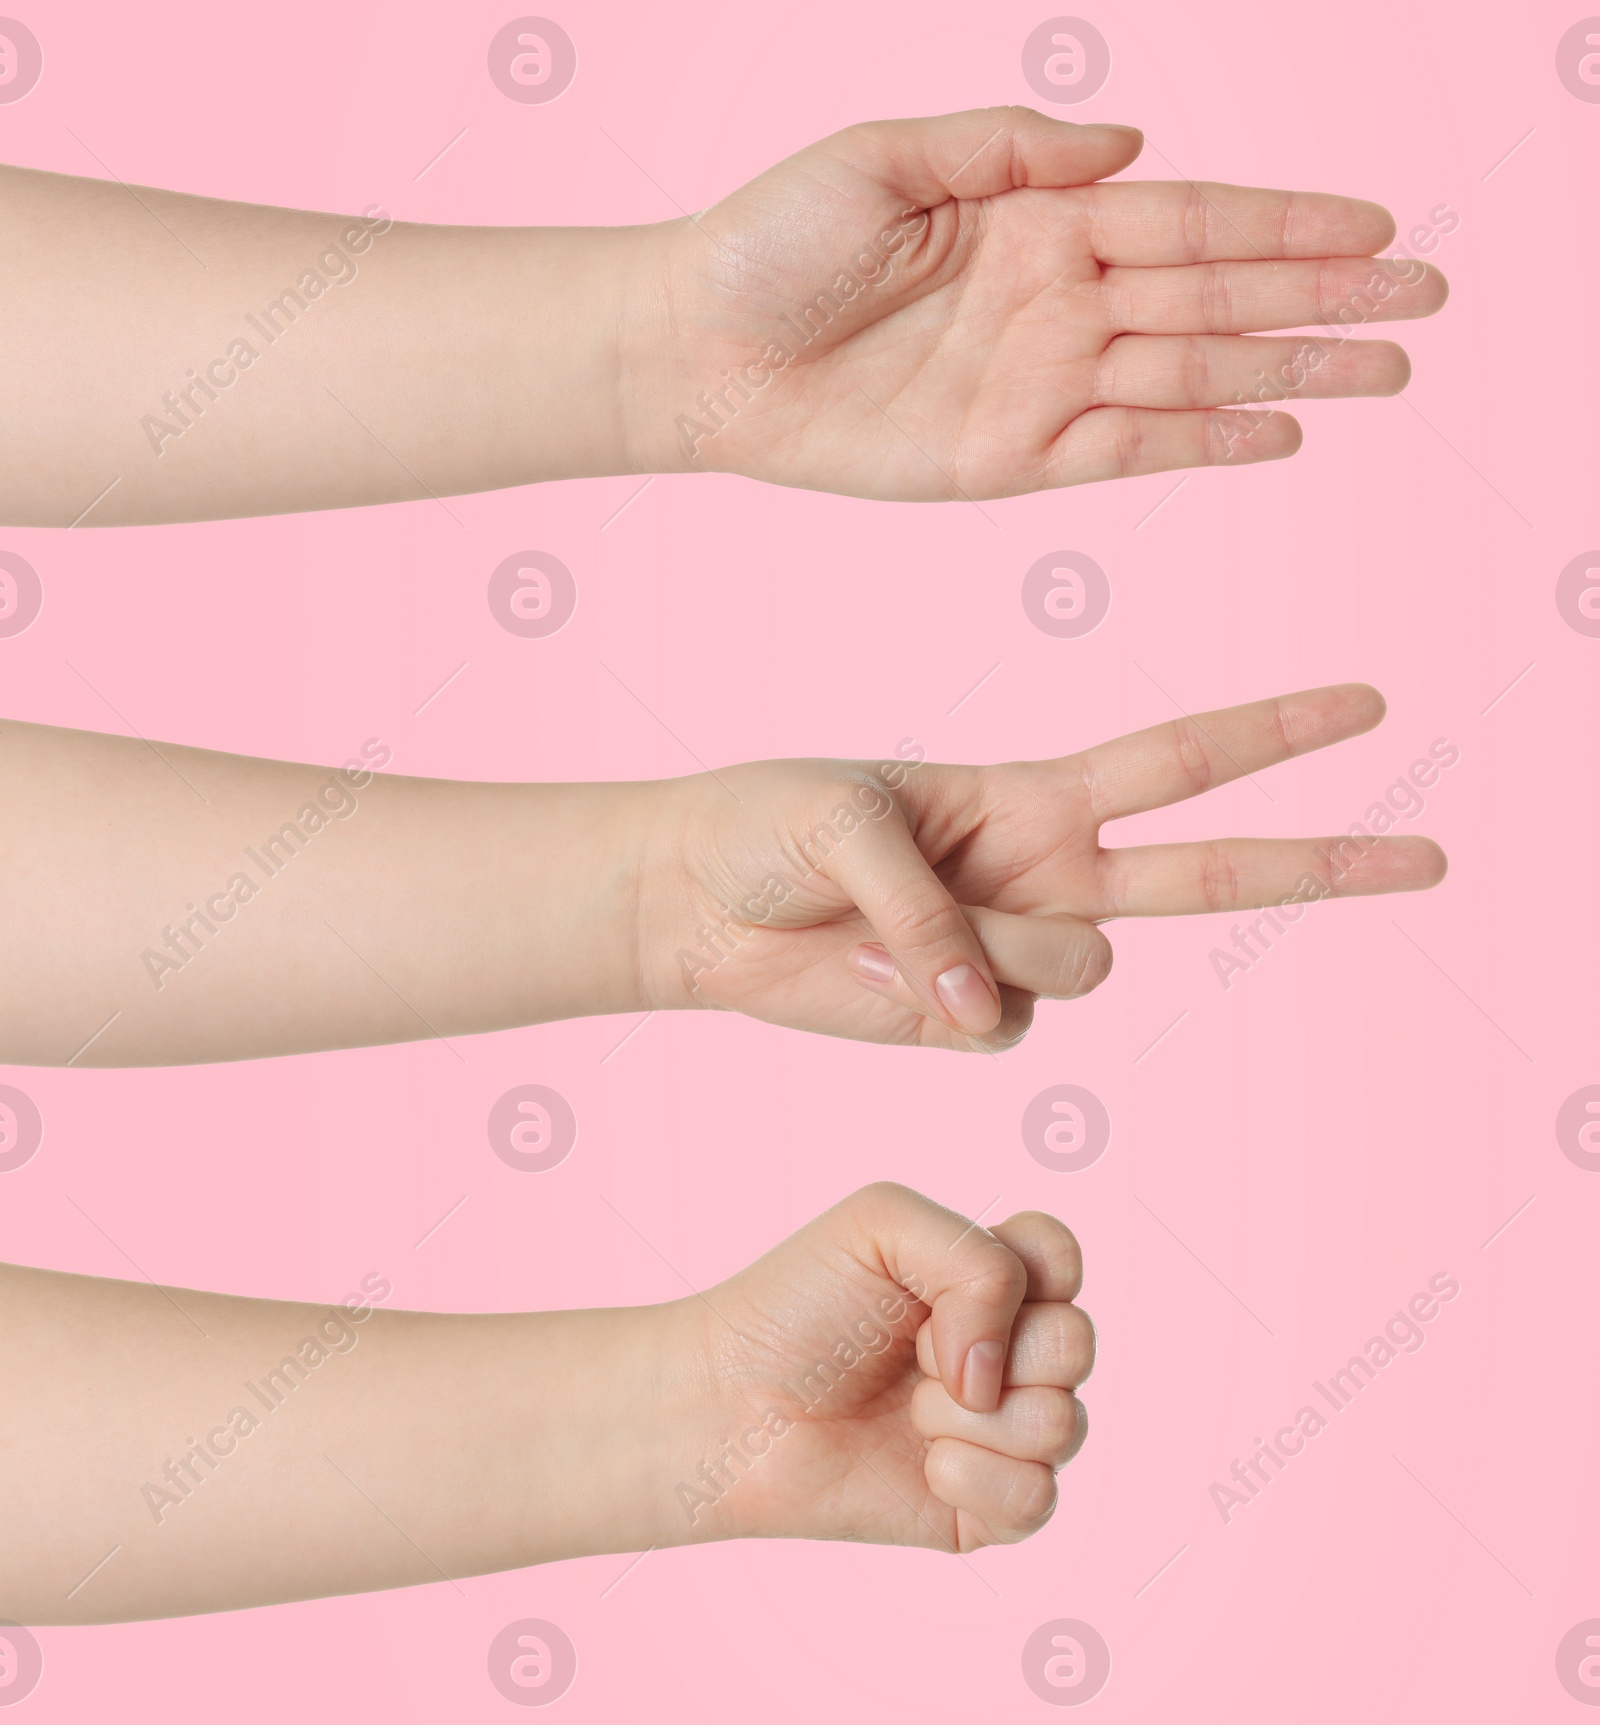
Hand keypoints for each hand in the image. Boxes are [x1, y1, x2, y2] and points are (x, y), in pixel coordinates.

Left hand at [639, 106, 1445, 497]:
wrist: (700, 351)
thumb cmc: (772, 240)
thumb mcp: (884, 157)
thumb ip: (1011, 149)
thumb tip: (1130, 144)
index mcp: (1037, 218)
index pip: (1193, 216)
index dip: (1290, 220)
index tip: (1381, 223)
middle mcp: (1056, 300)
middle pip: (1220, 293)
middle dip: (1327, 295)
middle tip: (1428, 297)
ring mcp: (1040, 384)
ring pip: (1196, 373)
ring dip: (1294, 370)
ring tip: (1390, 371)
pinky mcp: (1008, 461)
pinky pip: (1127, 451)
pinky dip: (1203, 442)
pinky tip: (1278, 432)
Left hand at [640, 682, 1446, 1049]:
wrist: (700, 904)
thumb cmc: (771, 826)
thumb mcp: (846, 819)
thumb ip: (934, 909)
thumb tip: (993, 1018)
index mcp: (1030, 795)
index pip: (1175, 761)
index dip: (1272, 733)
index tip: (1365, 706)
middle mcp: (1044, 875)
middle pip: (1210, 873)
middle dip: (1321, 860)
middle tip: (1432, 855)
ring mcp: (1014, 956)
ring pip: (1076, 972)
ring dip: (987, 946)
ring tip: (886, 917)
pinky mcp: (970, 1026)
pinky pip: (1000, 1030)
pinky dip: (935, 1002)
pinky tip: (874, 971)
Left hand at [674, 1183, 1091, 1554]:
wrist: (732, 1406)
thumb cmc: (796, 1306)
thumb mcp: (883, 1224)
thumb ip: (977, 1258)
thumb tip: (996, 1371)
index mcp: (988, 1281)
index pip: (1064, 1260)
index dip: (1023, 1271)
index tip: (939, 1284)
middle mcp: (1006, 1355)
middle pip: (1077, 1344)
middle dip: (990, 1346)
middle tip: (911, 1352)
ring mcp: (1000, 1434)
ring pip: (1063, 1424)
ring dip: (968, 1416)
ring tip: (906, 1410)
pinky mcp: (986, 1508)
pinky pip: (1038, 1498)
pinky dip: (973, 1477)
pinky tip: (920, 1463)